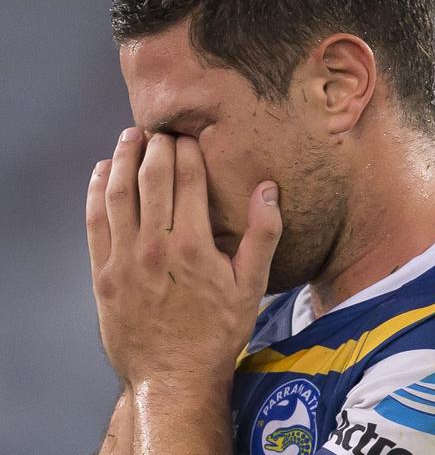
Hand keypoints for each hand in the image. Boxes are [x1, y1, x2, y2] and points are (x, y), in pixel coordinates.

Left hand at [85, 128, 281, 386]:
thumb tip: (267, 189)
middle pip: (152, 178)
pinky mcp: (104, 274)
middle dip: (156, 147)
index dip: (187, 151)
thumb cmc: (218, 332)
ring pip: (119, 193)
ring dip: (123, 159)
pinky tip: (102, 173)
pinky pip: (96, 221)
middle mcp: (155, 245)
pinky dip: (97, 191)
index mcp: (193, 244)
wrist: (175, 376)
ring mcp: (124, 259)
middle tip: (160, 129)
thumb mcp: (252, 286)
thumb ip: (262, 234)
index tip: (187, 136)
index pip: (188, 179)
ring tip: (129, 137)